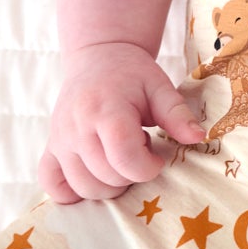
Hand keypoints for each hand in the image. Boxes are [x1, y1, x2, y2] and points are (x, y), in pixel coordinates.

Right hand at [37, 41, 207, 203]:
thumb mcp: (160, 87)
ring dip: (109, 185)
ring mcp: (59, 140)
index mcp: (105, 111)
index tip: (157, 155)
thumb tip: (197, 137)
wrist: (98, 57)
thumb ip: (177, 114)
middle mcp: (76, 128)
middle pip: (107, 177)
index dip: (148, 167)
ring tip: (120, 159)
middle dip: (132, 175)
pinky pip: (52, 184)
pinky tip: (93, 176)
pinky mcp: (50, 148)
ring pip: (84, 187)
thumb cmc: (133, 73)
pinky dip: (71, 191)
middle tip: (140, 151)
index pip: (124, 159)